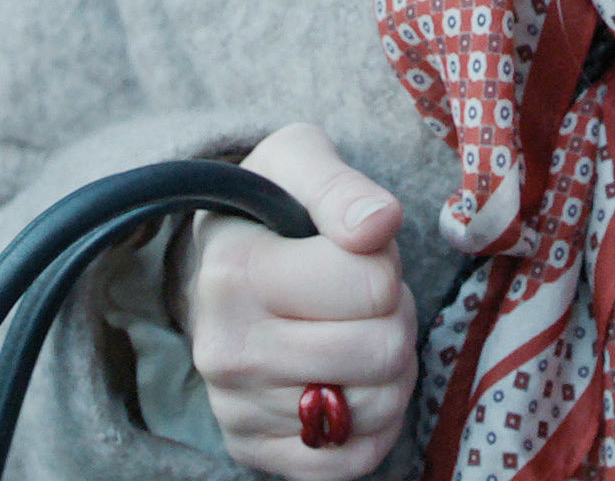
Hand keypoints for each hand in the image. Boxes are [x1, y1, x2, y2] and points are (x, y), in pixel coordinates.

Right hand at [183, 123, 415, 476]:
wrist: (221, 264)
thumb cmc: (273, 208)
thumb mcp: (300, 163)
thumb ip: (341, 186)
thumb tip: (378, 226)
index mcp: (234, 273)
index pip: (375, 284)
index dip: (383, 262)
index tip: (351, 250)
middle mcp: (225, 349)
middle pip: (383, 351)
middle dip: (393, 316)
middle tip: (362, 298)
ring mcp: (236, 408)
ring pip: (377, 406)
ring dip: (389, 367)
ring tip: (352, 330)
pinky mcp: (254, 451)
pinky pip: (356, 458)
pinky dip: (373, 422)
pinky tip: (348, 381)